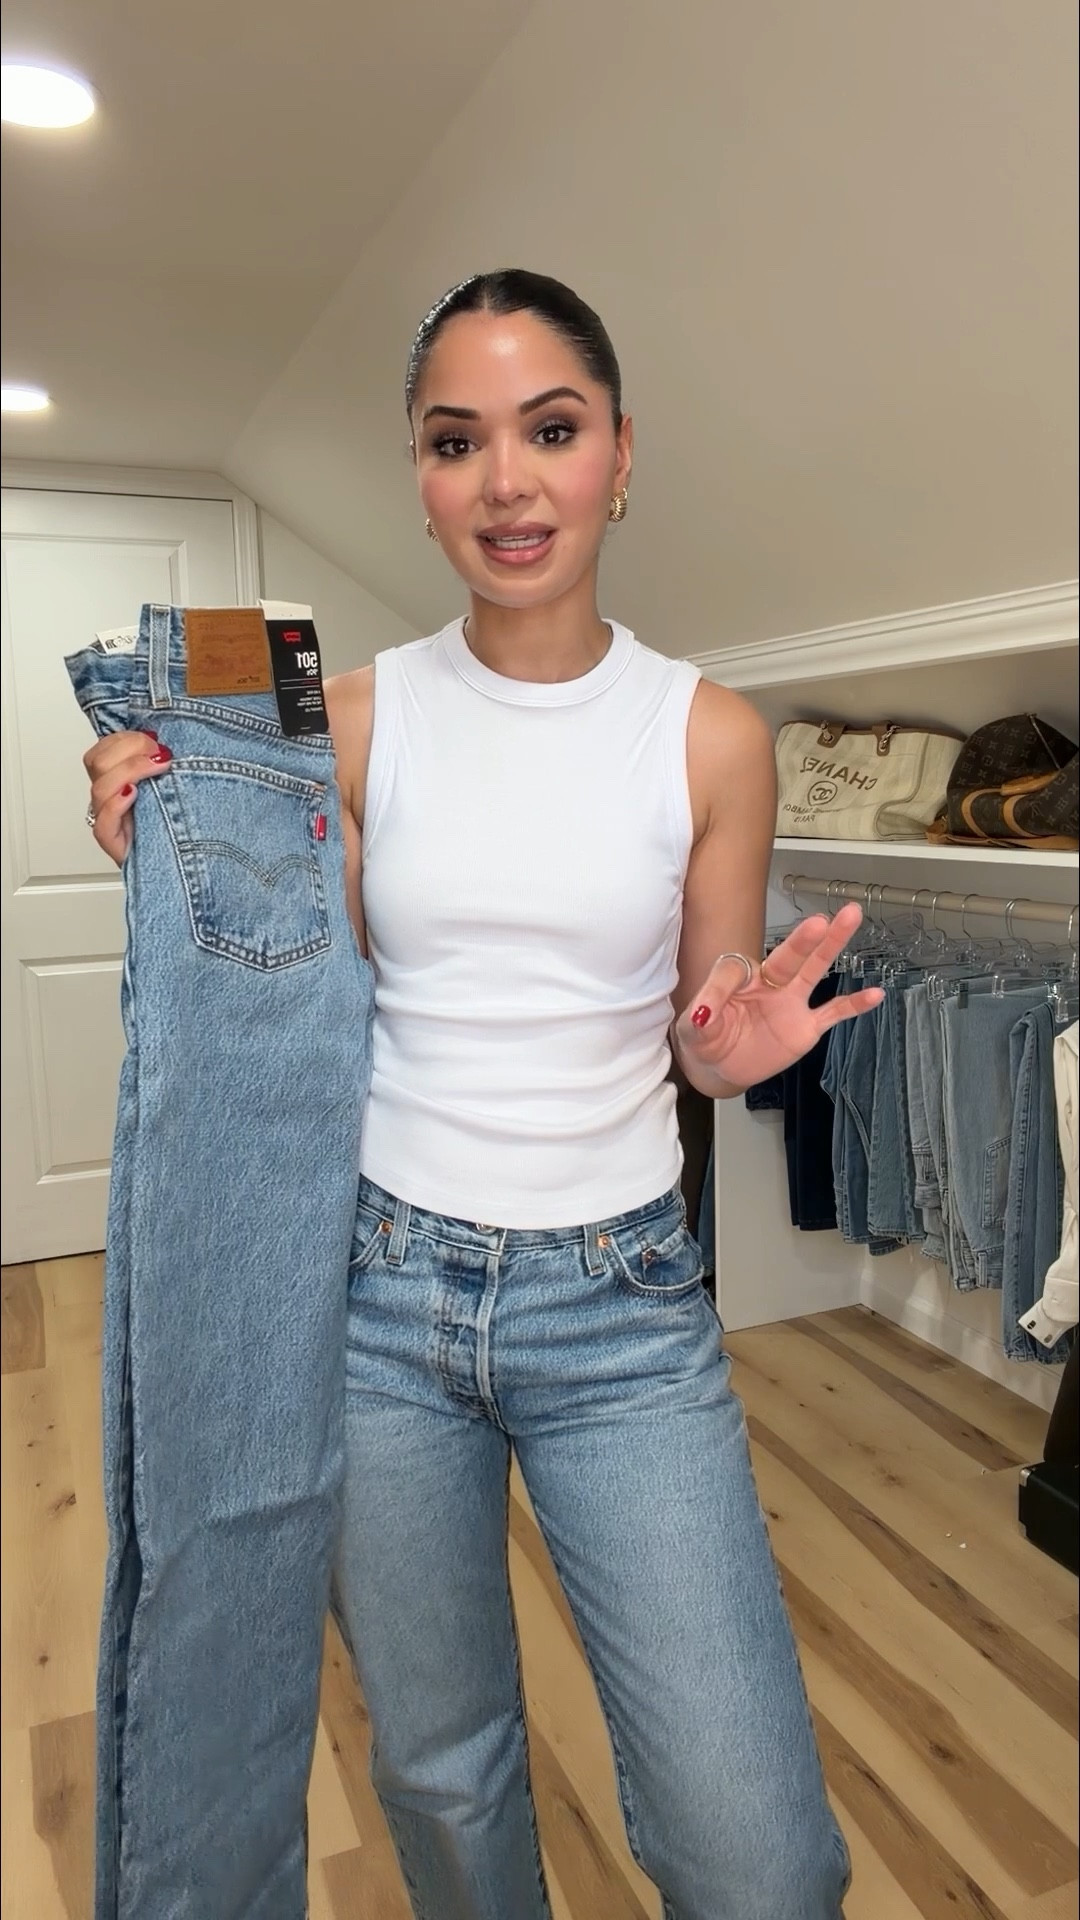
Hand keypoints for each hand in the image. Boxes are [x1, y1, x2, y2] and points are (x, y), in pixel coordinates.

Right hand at [84, 729, 172, 865]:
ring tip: (159, 768)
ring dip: (130, 770)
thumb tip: (167, 740)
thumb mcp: (172, 785)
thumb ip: (163, 761)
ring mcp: (109, 820)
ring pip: (100, 788)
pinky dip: (116, 803)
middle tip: (161, 755)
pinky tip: (133, 794)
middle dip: (131, 749)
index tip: (157, 741)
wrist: (180, 862)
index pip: (103, 749)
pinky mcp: (113, 844)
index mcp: (117, 779)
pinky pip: (103, 823)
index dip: (126, 739)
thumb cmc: (174, 824)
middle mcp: (109, 797)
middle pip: (98, 762)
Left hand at [675, 903, 883, 1094]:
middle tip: (822, 920)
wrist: (720, 1066)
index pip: (736, 968)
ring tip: (850, 917)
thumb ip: (703, 1013)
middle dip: (804, 939)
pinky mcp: (805, 1027)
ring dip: (831, 946)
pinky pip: (832, 1013)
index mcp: (740, 977)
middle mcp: (769, 983)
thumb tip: (702, 1012)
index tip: (708, 1009)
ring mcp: (790, 1003)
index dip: (724, 983)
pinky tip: (875, 994)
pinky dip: (853, 1005)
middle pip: (789, 955)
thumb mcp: (694, 1026)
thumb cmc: (706, 1036)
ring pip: (814, 970)